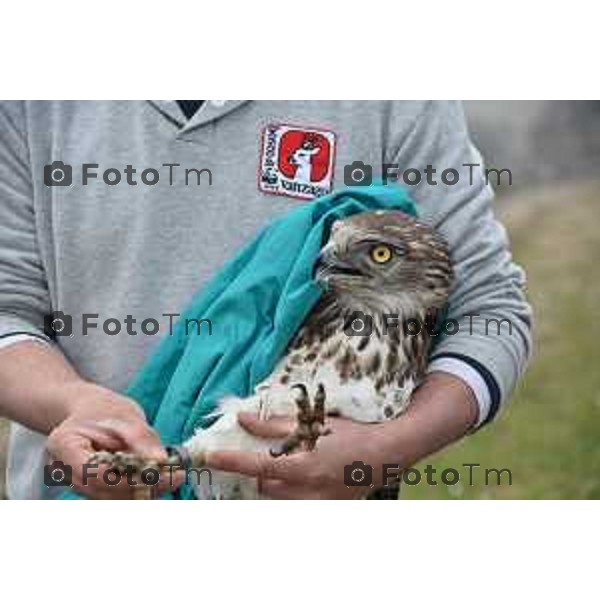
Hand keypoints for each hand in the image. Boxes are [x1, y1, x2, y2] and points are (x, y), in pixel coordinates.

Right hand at [46, 382, 183, 498]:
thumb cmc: (104, 409)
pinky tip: (158, 479)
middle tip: (176, 477)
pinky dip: (138, 490)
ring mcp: (73, 483)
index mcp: (64, 445)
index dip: (130, 478)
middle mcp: (62, 470)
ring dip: (143, 492)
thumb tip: (160, 461)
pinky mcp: (89, 490)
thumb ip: (141, 438)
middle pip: (104, 491)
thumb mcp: (125, 415)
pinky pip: (114, 497)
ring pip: (111, 499)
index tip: (163, 472)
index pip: (95, 473)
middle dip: (143, 487)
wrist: (89, 412)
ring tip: (172, 476)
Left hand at [206, 413, 394, 498]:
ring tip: (282, 466)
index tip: (209, 457)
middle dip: (257, 473)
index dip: (231, 461)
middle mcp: (308, 491)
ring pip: (278, 500)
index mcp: (304, 466)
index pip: (257, 467)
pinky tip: (295, 478)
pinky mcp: (324, 510)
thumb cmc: (349, 434)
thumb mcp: (311, 423)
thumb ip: (274, 425)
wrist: (384, 455)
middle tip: (258, 457)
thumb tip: (243, 419)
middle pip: (264, 488)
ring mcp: (317, 505)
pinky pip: (295, 505)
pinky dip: (288, 493)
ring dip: (272, 484)